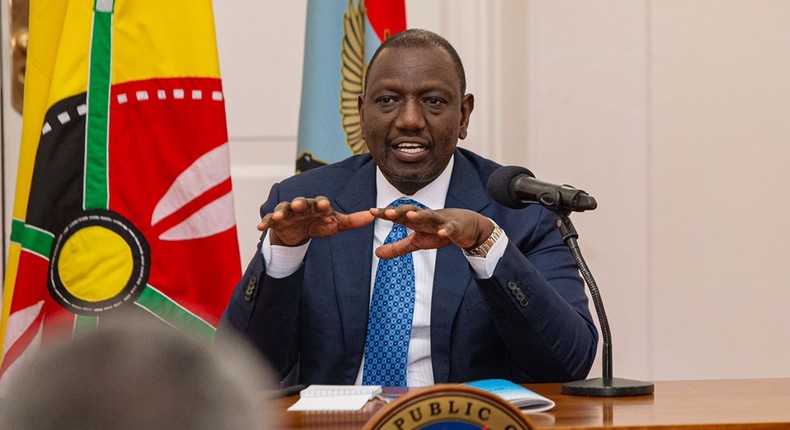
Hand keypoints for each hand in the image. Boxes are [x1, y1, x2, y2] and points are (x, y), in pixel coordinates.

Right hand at [259, 196, 374, 245]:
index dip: (321, 203)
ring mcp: (287, 213)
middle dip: (300, 203)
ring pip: (284, 209)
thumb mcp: (335, 225)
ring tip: (280, 216)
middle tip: (300, 205)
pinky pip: (270, 220)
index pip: (320, 202)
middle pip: (300, 202)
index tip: (325, 205)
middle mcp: (301, 206)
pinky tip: (260, 227)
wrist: (298, 232)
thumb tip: (373, 215)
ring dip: (281, 211)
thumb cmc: (319, 224)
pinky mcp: (276, 221)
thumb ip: (353, 221)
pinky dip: (265, 222)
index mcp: (317, 206)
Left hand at [370, 205, 494, 258]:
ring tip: (411, 216)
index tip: (372, 212)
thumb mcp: (416, 242)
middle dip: (399, 211)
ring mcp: (441, 221)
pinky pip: (449, 228)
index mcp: (416, 220)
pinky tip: (441, 233)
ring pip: (430, 216)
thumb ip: (397, 248)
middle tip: (387, 213)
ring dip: (420, 215)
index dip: (386, 213)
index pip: (399, 215)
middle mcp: (426, 217)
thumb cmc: (438, 232)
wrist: (466, 227)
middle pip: (411, 211)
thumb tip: (377, 253)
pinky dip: (445, 230)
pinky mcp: (454, 228)